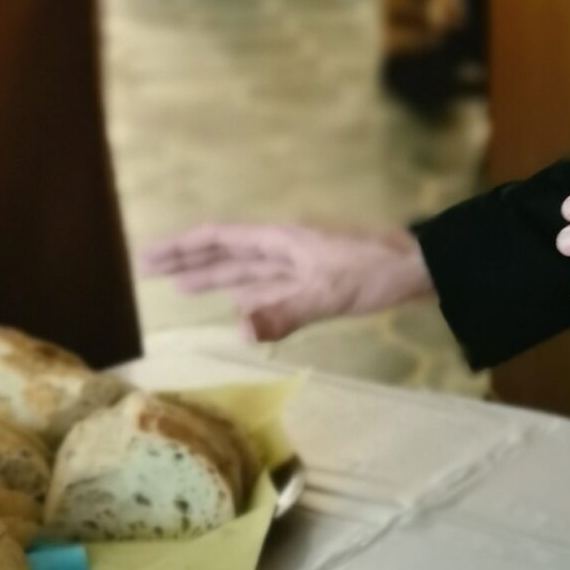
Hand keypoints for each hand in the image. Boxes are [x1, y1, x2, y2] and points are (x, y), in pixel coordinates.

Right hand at [139, 223, 430, 341]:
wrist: (422, 268)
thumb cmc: (375, 272)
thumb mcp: (329, 293)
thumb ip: (283, 312)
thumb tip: (238, 330)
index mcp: (280, 240)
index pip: (219, 239)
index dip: (182, 248)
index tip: (147, 258)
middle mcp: (283, 248)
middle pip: (226, 252)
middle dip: (188, 260)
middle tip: (148, 271)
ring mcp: (299, 264)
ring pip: (246, 269)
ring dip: (213, 276)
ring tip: (181, 285)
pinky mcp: (315, 281)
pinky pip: (269, 285)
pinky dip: (247, 294)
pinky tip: (237, 304)